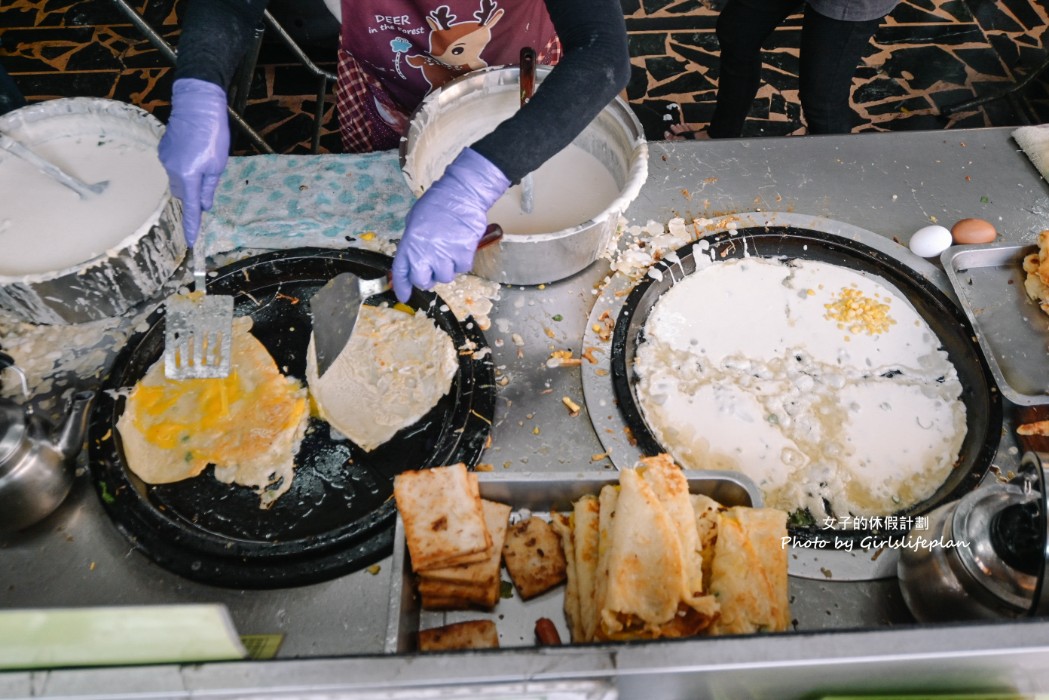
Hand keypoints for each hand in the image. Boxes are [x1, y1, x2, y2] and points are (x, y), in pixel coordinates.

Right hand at [158, 78, 229, 247]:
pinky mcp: (164, 150)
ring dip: (189, 181)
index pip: (190, 207)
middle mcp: (172, 170)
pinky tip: (193, 154)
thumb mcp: (218, 164)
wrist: (196, 104)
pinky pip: (174, 167)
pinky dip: (183, 168)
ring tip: (203, 163)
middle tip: (206, 190)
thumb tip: (203, 205)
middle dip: (192, 197)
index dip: (191, 226)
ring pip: (178, 180)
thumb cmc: (212, 133)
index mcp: (188, 176)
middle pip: (182, 194)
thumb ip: (209, 187)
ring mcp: (165, 159)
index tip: (191, 242)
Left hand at [391, 148, 508, 302]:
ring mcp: (444, 254)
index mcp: (410, 243)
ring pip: (446, 277)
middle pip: (424, 282)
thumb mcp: (415, 220)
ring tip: (450, 251)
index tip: (404, 296)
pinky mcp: (463, 253)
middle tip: (433, 268)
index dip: (402, 287)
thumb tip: (413, 258)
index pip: (402, 272)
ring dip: (448, 268)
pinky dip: (462, 261)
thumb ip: (412, 242)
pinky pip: (462, 268)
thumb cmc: (438, 203)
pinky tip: (461, 246)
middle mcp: (425, 252)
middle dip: (428, 278)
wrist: (461, 193)